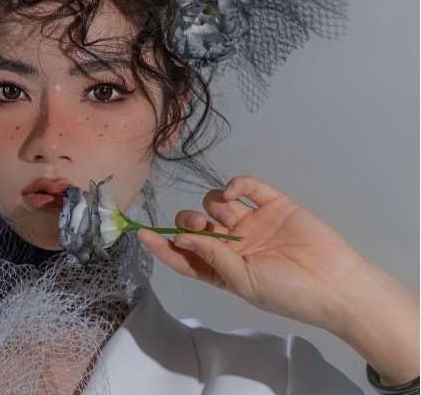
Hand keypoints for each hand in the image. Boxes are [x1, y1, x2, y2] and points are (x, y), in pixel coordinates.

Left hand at [137, 175, 367, 330]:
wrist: (335, 284)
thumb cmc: (288, 292)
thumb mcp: (243, 281)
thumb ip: (212, 258)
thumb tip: (180, 238)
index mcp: (222, 269)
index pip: (184, 255)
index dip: (162, 245)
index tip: (141, 234)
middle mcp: (233, 245)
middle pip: (196, 225)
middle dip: (188, 223)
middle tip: (198, 227)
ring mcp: (253, 223)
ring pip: (215, 204)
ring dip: (209, 206)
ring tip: (221, 219)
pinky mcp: (274, 205)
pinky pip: (247, 187)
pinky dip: (235, 184)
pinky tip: (232, 193)